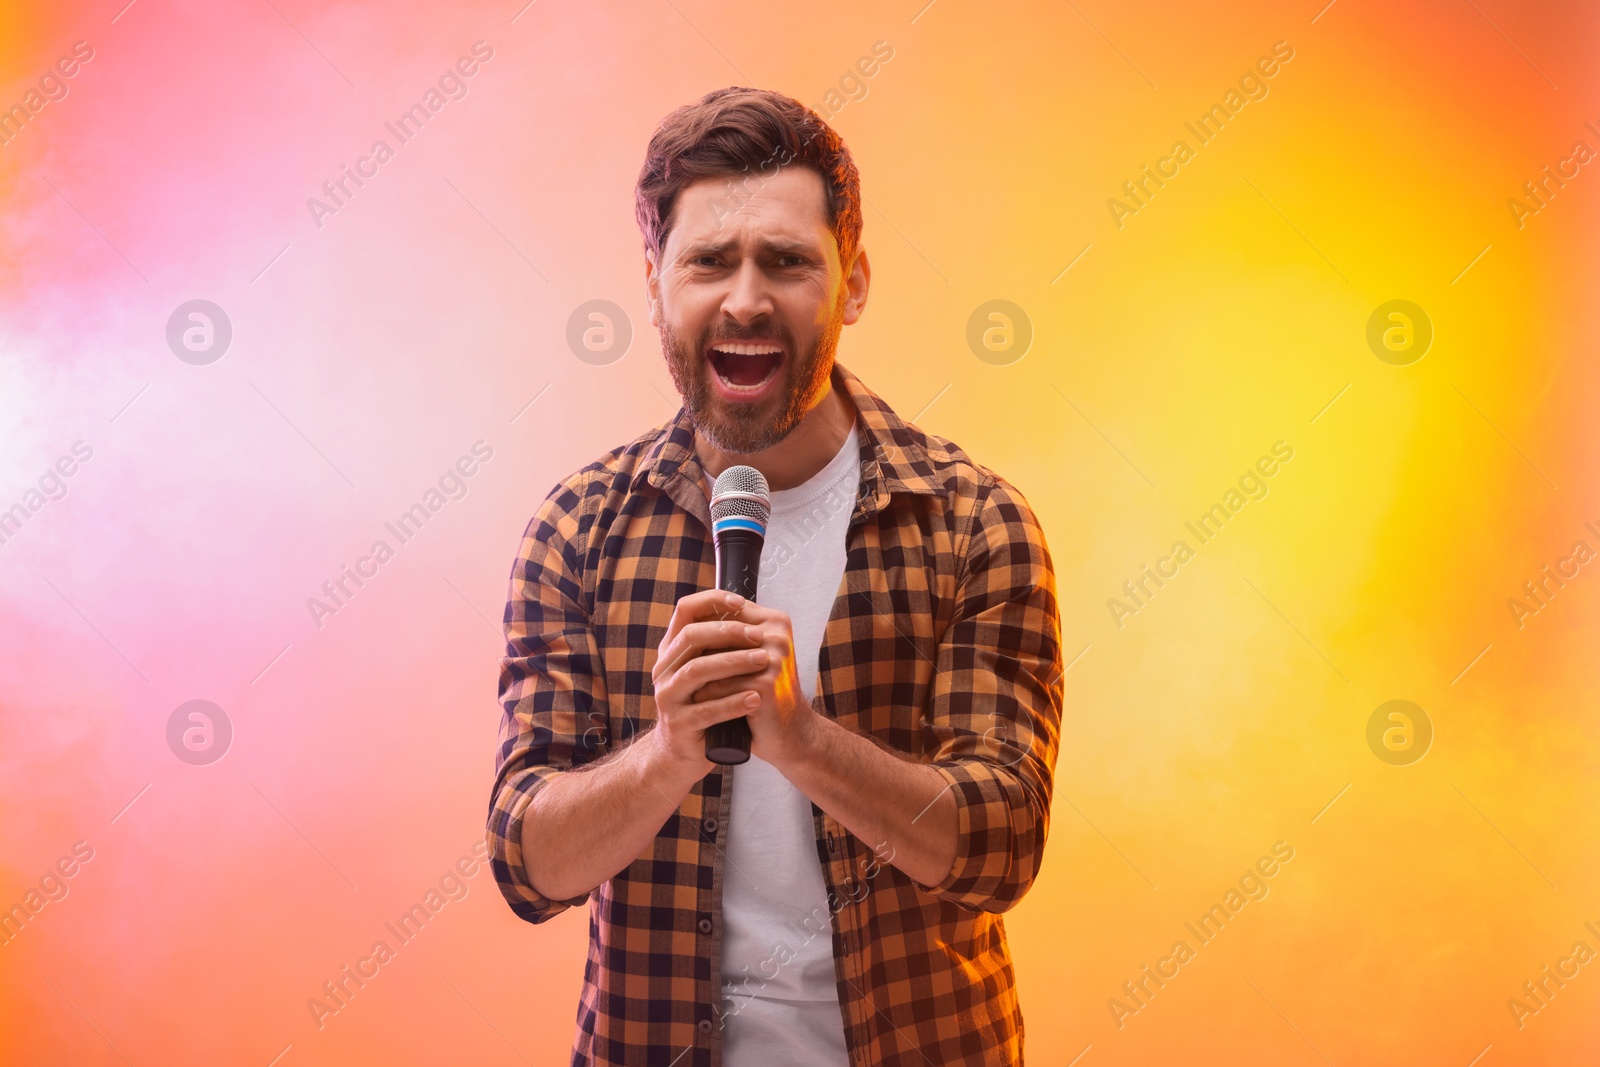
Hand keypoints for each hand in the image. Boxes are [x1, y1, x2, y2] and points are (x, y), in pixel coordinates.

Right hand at [649, 590, 768, 773]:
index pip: (684, 611)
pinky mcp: (678, 725)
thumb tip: (750, 610)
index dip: (711, 601)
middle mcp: (664, 670)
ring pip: (697, 671)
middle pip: (691, 637)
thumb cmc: (703, 705)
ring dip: (733, 663)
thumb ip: (718, 645)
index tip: (740, 603)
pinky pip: (706, 710)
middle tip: (759, 636)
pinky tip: (755, 698)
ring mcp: (667, 698)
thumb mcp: (706, 671)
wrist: (683, 753)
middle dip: (728, 632)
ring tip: (763, 662)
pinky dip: (733, 702)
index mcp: (671, 651)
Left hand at [689, 601, 814, 766]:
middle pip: (717, 634)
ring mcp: (773, 659)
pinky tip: (703, 708)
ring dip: (697, 678)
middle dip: (696, 655)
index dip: (701, 628)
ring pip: (712, 660)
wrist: (789, 732)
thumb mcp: (750, 656)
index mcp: (775, 621)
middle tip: (684, 674)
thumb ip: (730, 634)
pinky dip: (705, 699)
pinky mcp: (765, 685)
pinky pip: (718, 687)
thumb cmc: (763, 692)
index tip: (688, 650)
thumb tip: (686, 617)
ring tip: (692, 691)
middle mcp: (777, 635)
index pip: (726, 608)